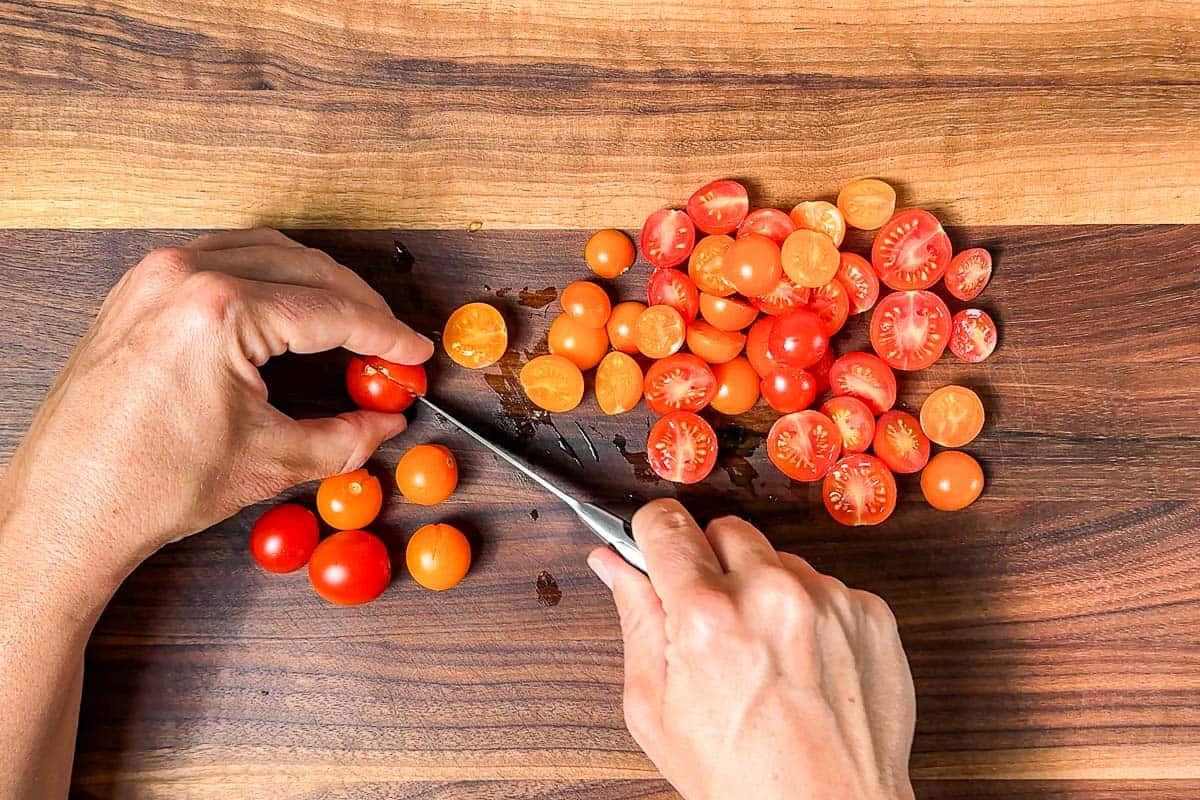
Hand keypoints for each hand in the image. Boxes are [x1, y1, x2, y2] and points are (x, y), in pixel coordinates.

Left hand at [0, 228, 431, 599]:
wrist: (67, 507)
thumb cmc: (145, 486)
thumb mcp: (268, 462)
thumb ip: (345, 437)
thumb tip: (385, 422)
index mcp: (220, 311)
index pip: (332, 312)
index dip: (386, 335)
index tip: (414, 351)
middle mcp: (184, 277)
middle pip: (306, 269)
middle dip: (358, 306)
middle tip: (389, 345)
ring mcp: (155, 277)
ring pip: (266, 251)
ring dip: (316, 282)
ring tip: (348, 325)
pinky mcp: (138, 289)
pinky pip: (221, 256)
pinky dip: (267, 276)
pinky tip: (287, 308)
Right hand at [588, 499, 915, 799]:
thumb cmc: (743, 778)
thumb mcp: (655, 709)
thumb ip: (635, 620)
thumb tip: (613, 564)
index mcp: (709, 615)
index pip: (667, 523)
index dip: (652, 533)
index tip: (653, 545)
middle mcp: (773, 594)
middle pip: (724, 529)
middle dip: (710, 563)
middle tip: (710, 620)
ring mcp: (830, 600)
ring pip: (778, 559)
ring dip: (763, 589)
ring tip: (763, 654)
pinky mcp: (871, 614)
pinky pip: (826, 587)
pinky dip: (809, 614)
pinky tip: (801, 663)